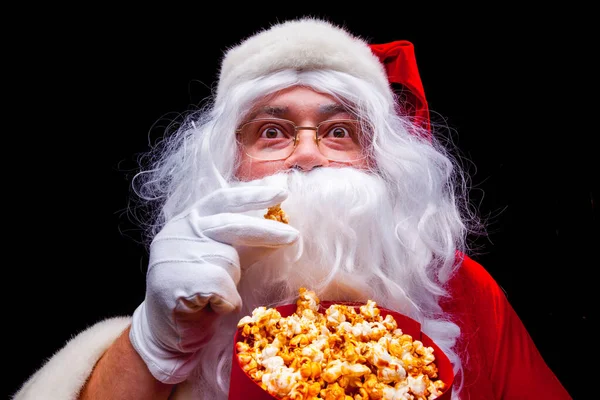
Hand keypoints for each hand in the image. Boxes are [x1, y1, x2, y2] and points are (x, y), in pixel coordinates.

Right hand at [129, 186, 298, 383]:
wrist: (167, 335)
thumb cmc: (198, 294)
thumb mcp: (221, 260)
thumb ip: (244, 243)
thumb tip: (280, 230)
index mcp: (187, 222)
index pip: (222, 199)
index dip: (252, 195)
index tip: (281, 192)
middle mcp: (177, 233)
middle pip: (232, 225)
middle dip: (267, 231)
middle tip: (294, 235)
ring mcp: (175, 256)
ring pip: (229, 261)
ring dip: (232, 282)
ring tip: (214, 297)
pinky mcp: (178, 283)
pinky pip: (223, 288)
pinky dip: (225, 302)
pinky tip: (209, 309)